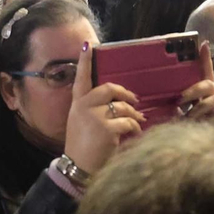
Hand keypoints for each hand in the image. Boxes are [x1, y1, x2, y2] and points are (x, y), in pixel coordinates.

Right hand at [62, 44, 143, 172]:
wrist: (78, 168)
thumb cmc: (83, 147)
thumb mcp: (81, 124)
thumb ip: (93, 110)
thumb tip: (119, 104)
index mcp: (77, 104)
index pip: (81, 78)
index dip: (85, 62)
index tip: (87, 46)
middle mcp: (84, 106)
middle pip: (110, 88)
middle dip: (126, 94)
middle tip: (135, 102)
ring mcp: (94, 116)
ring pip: (123, 107)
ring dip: (134, 116)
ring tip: (137, 124)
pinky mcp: (105, 127)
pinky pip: (128, 122)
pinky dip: (134, 129)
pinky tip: (133, 135)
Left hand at [176, 41, 213, 124]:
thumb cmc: (198, 133)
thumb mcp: (185, 119)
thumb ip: (179, 111)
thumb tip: (168, 106)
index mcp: (205, 94)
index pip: (206, 72)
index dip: (205, 58)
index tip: (202, 44)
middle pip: (209, 83)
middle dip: (192, 91)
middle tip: (179, 101)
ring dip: (199, 110)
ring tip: (190, 120)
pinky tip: (210, 123)